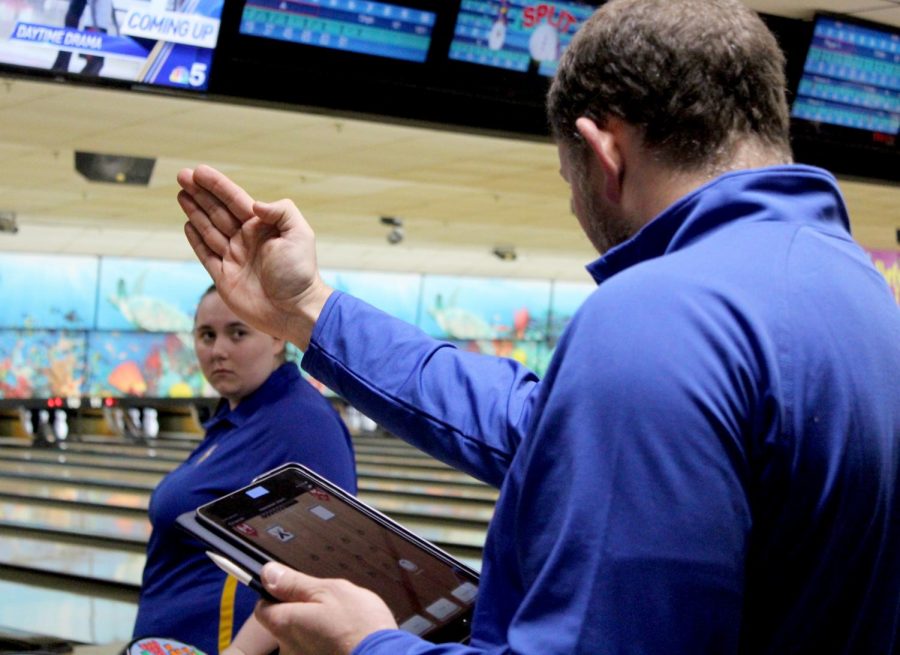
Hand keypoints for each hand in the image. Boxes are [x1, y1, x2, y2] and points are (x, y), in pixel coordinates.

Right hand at [176, 165, 332, 348]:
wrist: (294, 311)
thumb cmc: (299, 273)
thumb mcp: (299, 234)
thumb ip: (281, 211)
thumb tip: (255, 205)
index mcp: (263, 227)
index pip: (235, 200)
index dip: (216, 185)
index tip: (198, 171)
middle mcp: (247, 240)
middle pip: (218, 211)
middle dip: (200, 193)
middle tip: (182, 175)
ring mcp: (234, 258)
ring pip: (209, 229)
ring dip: (195, 211)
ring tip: (181, 194)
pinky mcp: (224, 278)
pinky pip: (206, 254)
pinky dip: (196, 239)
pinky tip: (187, 224)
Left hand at [254, 562, 398, 654]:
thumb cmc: (359, 626)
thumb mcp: (329, 590)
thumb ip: (295, 583)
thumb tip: (269, 573)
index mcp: (285, 623)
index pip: (262, 607)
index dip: (277, 594)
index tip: (296, 589)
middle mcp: (288, 648)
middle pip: (284, 623)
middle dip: (302, 611)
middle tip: (329, 605)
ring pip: (303, 637)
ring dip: (316, 629)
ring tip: (342, 623)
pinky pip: (315, 649)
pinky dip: (326, 643)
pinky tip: (345, 639)